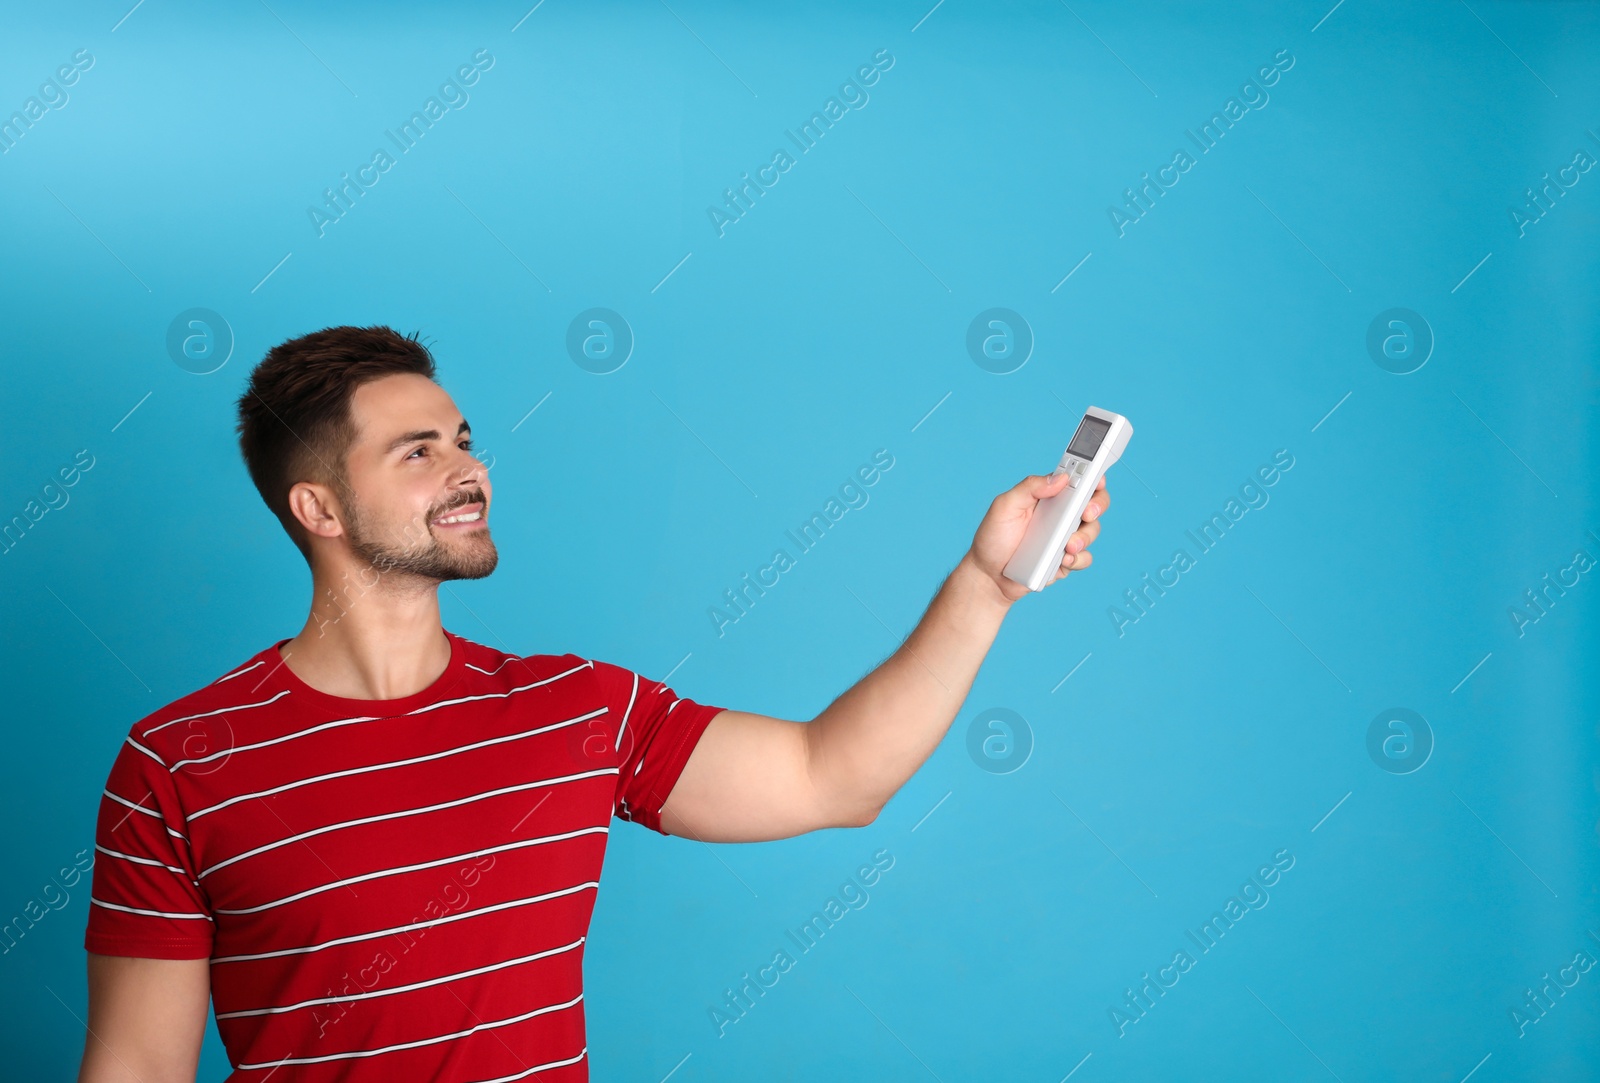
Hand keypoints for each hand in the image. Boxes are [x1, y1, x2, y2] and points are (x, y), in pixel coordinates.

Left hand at [966, 470, 1110, 603]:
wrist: (989, 574)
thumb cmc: (994, 537)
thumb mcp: (1005, 505)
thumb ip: (1030, 487)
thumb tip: (1061, 478)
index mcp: (1049, 496)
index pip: (1077, 480)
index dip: (1092, 476)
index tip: (1095, 480)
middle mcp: (1061, 515)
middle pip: (1094, 504)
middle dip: (1097, 506)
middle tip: (1087, 513)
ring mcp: (1065, 538)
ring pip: (1092, 532)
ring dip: (1085, 537)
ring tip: (1067, 545)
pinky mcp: (1066, 560)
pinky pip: (1084, 558)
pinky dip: (1077, 559)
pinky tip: (1063, 560)